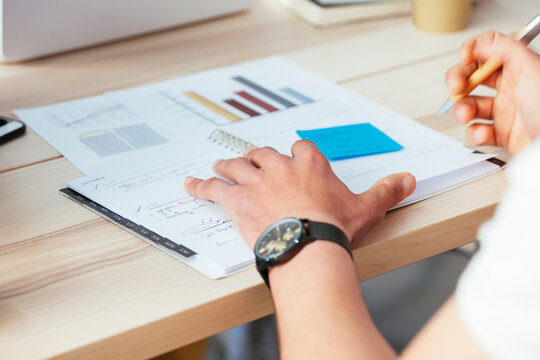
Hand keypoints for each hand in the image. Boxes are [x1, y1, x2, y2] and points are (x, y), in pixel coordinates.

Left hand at [184, 140, 415, 248]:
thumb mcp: (367, 208)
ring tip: (220, 164)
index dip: (295, 153)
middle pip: (263, 154)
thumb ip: (387, 191)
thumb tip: (408, 180)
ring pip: (237, 166)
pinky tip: (190, 184)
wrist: (308, 245)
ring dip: (228, 165)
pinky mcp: (237, 199)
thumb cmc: (334, 227)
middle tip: (249, 159)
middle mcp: (280, 167)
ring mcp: (256, 181)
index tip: (292, 157)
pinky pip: (213, 187)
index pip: (300, 148)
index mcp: (309, 164)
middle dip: (256, 156)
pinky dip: (201, 185)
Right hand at [445, 31, 539, 153]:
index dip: (472, 52)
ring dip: (462, 110)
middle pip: (472, 78)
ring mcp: (506, 111)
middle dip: (458, 82)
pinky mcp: (502, 135)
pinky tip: (483, 133)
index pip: (488, 51)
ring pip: (470, 106)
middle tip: (456, 88)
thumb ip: (504, 47)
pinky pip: (478, 131)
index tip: (466, 59)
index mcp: (519, 67)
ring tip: (467, 115)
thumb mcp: (531, 67)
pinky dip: (475, 133)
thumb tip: (479, 43)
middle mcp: (511, 88)